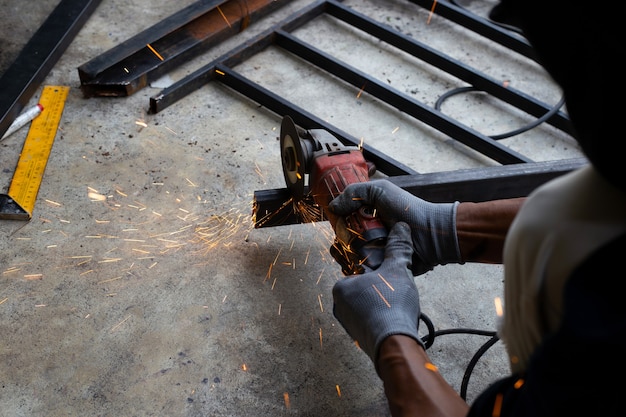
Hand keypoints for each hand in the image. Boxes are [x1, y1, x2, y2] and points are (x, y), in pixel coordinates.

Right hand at [329, 180, 461, 274]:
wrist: (431, 234)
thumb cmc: (408, 210)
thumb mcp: (380, 191)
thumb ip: (355, 193)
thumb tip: (332, 207)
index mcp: (367, 216)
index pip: (343, 220)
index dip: (337, 221)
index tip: (336, 222)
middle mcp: (368, 233)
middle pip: (342, 239)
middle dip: (339, 240)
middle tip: (344, 240)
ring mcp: (373, 251)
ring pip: (348, 256)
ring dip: (345, 255)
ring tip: (352, 253)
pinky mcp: (379, 267)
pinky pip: (361, 270)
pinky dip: (355, 268)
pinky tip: (357, 265)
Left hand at [332, 222, 423, 371]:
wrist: (395, 344)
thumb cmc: (391, 305)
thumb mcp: (397, 270)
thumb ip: (398, 248)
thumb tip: (401, 227)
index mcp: (341, 287)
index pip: (358, 270)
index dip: (377, 268)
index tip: (388, 271)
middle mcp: (339, 306)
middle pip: (364, 288)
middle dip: (381, 286)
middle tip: (397, 287)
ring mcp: (349, 324)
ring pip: (368, 305)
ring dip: (383, 302)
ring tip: (399, 301)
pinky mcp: (359, 337)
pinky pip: (372, 320)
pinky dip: (383, 316)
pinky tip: (397, 316)